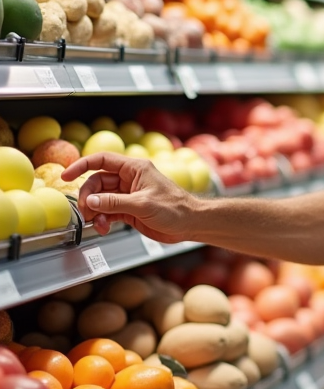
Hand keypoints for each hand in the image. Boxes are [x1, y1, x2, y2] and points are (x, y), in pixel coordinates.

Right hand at [61, 152, 195, 241]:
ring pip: (100, 199)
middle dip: (88, 197)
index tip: (66, 176)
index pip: (101, 160)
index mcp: (134, 169)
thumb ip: (115, 202)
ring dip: (94, 211)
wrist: (191, 224)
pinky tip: (103, 227)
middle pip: (96, 183)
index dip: (81, 166)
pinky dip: (102, 219)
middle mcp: (129, 179)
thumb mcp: (143, 204)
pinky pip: (107, 211)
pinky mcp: (128, 209)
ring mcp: (128, 195)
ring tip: (97, 223)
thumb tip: (90, 201)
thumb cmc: (176, 208)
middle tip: (86, 212)